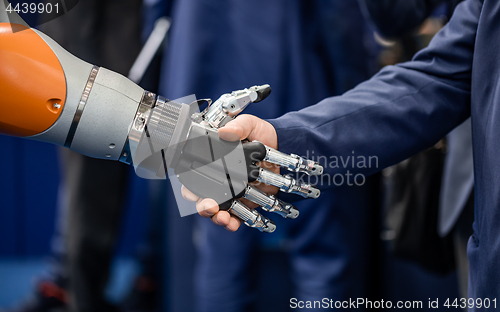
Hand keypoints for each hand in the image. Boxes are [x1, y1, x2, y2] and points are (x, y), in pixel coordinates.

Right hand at [181, 114, 278, 230]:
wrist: (284, 146)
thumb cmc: (261, 134)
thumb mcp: (250, 124)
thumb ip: (239, 125)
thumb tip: (225, 132)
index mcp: (213, 161)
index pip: (192, 176)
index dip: (189, 186)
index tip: (192, 191)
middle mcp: (218, 179)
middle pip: (200, 198)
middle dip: (202, 206)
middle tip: (209, 206)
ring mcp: (231, 192)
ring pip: (216, 210)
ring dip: (216, 217)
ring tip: (222, 217)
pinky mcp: (245, 201)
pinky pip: (235, 217)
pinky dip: (232, 223)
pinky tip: (233, 223)